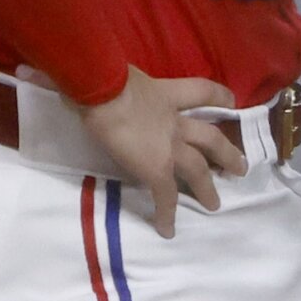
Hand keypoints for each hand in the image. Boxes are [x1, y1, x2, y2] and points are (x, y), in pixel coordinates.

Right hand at [77, 68, 246, 237]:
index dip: (219, 97)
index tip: (231, 103)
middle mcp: (174, 120)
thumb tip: (61, 72)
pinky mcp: (156, 168)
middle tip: (239, 167)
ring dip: (207, 187)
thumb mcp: (113, 70)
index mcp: (165, 93)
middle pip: (210, 137)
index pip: (201, 92)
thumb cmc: (101, 73)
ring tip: (215, 204)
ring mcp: (168, 145)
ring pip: (198, 168)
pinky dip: (167, 214)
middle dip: (226, 153)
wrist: (102, 88)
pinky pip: (165, 195)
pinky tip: (168, 230)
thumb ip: (107, 74)